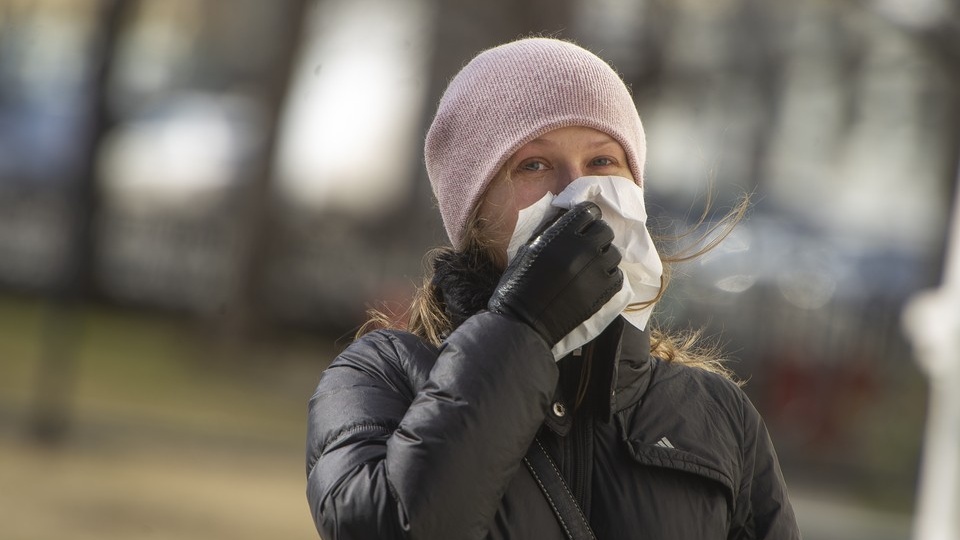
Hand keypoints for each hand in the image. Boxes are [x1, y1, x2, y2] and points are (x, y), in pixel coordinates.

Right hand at [488, 201, 622, 346]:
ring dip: (604, 257)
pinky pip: (617, 275)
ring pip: (614, 253)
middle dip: (597, 236)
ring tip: (592, 267)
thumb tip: (565, 220)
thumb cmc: (518, 286)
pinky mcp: (603, 292)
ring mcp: (596, 270)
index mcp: (561, 235)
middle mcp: (582, 248)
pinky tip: (595, 282)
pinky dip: (609, 276)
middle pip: (605, 230)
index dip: (587, 217)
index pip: (589, 211)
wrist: (525, 323)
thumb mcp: (528, 250)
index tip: (584, 225)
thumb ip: (549, 232)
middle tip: (588, 247)